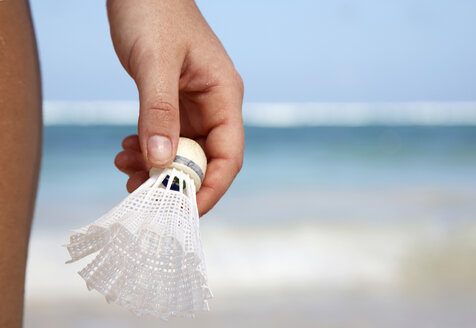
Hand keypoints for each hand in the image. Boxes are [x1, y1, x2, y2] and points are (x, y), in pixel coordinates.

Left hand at [107, 0, 243, 215]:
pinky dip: (146, 150)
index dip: (209, 187)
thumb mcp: (154, 62)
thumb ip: (158, 111)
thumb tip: (159, 161)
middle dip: (175, 181)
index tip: (182, 209)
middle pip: (204, 160)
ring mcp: (194, 106)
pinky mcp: (173, 104)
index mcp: (224, 95)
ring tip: (124, 165)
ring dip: (155, 167)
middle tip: (141, 191)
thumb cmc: (154, 11)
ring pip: (182, 153)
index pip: (228, 154)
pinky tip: (126, 149)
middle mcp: (214, 105)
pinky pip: (165, 138)